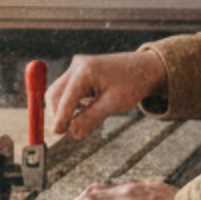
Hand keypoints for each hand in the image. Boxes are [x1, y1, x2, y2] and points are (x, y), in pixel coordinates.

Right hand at [45, 48, 168, 142]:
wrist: (146, 68)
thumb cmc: (133, 83)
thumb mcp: (113, 104)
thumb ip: (90, 118)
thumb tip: (73, 133)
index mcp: (86, 70)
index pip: (66, 97)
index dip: (60, 117)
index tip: (56, 133)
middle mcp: (77, 66)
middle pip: (55, 93)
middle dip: (58, 113)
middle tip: (65, 132)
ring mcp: (77, 67)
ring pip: (59, 92)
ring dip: (64, 109)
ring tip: (80, 122)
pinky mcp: (79, 72)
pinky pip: (67, 91)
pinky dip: (71, 103)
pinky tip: (85, 110)